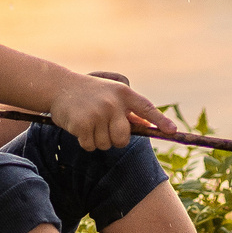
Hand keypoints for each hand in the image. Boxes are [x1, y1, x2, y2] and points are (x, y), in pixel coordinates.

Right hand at [49, 73, 168, 151]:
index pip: (146, 108)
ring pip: (105, 145)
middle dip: (114, 139)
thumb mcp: (111, 95)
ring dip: (96, 140)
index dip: (160, 121)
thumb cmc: (90, 93)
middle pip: (123, 138)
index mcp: (123, 94)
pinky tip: (78, 126)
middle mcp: (113, 103)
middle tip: (102, 128)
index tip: (172, 131)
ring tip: (88, 122)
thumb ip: (128, 110)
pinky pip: (90, 146)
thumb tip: (147, 125)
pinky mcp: (82, 124)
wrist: (59, 86)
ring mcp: (97, 113)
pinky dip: (84, 141)